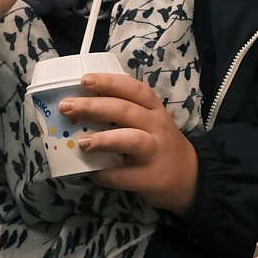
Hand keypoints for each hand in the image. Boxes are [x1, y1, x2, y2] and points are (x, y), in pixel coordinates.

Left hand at [60, 74, 198, 213]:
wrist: (190, 178)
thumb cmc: (160, 145)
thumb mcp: (151, 123)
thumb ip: (125, 114)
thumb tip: (80, 107)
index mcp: (154, 110)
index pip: (134, 89)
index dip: (109, 82)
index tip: (84, 79)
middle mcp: (157, 127)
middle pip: (125, 111)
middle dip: (93, 106)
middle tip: (67, 107)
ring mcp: (155, 153)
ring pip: (130, 140)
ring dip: (104, 139)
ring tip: (82, 143)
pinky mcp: (151, 178)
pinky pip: (124, 175)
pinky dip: (105, 174)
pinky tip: (93, 173)